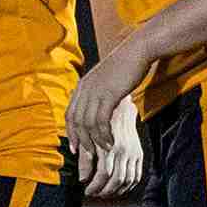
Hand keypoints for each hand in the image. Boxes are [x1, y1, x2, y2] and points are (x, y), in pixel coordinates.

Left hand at [68, 37, 150, 162]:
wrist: (137, 51)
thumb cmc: (125, 65)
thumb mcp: (105, 79)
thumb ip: (98, 92)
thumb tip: (98, 107)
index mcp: (82, 86)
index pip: (69, 114)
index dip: (71, 132)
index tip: (74, 147)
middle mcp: (85, 89)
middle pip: (76, 121)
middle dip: (80, 140)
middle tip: (87, 155)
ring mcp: (95, 92)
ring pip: (87, 124)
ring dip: (94, 140)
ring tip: (102, 150)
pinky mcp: (108, 95)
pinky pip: (101, 121)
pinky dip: (104, 135)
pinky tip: (111, 142)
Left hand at [78, 96, 144, 198]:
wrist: (121, 110)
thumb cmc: (100, 123)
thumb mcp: (88, 138)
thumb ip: (85, 158)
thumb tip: (82, 178)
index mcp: (109, 147)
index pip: (103, 174)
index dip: (95, 186)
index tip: (87, 191)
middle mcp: (123, 151)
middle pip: (116, 180)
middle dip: (104, 191)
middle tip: (95, 194)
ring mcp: (133, 153)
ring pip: (128, 180)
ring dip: (116, 191)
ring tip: (105, 193)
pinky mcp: (139, 154)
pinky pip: (136, 176)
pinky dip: (128, 186)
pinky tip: (118, 188)